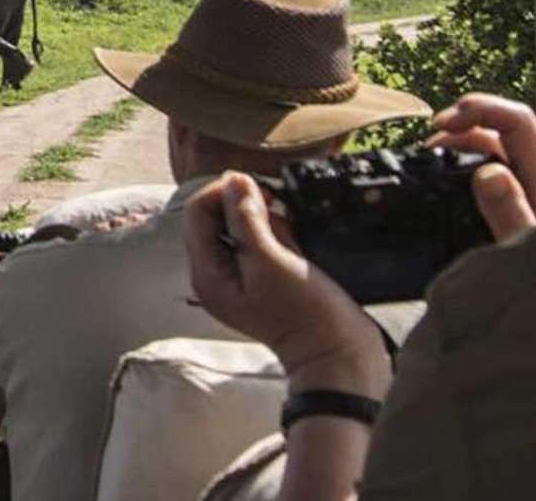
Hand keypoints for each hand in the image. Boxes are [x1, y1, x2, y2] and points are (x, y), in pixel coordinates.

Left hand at [184, 173, 389, 394]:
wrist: (339, 355)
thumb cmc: (307, 315)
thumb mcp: (272, 261)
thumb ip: (247, 219)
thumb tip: (234, 179)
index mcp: (207, 273)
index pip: (197, 212)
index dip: (224, 192)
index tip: (258, 188)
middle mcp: (216, 275)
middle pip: (216, 217)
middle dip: (248, 209)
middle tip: (279, 218)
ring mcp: (240, 277)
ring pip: (242, 227)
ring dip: (268, 223)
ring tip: (290, 241)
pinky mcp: (263, 277)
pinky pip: (262, 242)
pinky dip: (279, 236)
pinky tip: (296, 248)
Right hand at [425, 94, 535, 240]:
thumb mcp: (525, 252)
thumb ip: (509, 213)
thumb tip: (489, 172)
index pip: (518, 121)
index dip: (480, 110)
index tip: (443, 123)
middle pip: (502, 129)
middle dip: (462, 124)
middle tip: (428, 145)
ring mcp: (529, 192)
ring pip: (494, 148)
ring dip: (460, 143)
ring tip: (429, 158)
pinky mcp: (517, 206)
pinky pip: (490, 172)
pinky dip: (463, 166)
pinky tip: (442, 181)